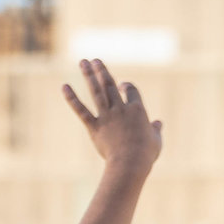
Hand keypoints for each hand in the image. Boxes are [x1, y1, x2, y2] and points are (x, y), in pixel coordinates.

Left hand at [62, 57, 161, 179]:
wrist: (130, 163)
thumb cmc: (146, 154)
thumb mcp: (156, 141)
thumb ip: (155, 130)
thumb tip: (158, 123)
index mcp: (137, 110)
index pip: (131, 90)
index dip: (127, 86)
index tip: (122, 86)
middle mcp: (121, 109)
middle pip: (110, 85)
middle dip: (102, 71)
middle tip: (95, 60)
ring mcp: (106, 117)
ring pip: (96, 92)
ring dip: (89, 75)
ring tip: (83, 62)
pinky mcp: (95, 127)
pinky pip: (81, 110)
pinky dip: (72, 98)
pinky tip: (64, 86)